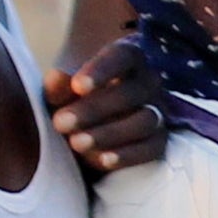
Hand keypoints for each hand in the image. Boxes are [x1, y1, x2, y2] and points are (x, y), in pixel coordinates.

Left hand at [48, 36, 166, 174]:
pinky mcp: (159, 141)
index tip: (77, 86)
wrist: (85, 130)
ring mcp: (158, 112)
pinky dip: (128, 155)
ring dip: (109, 133)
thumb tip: (57, 78)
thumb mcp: (60, 92)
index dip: (102, 70)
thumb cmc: (71, 102)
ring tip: (76, 143)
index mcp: (126, 58)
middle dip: (94, 109)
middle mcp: (148, 82)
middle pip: (130, 93)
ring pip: (144, 120)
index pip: (122, 57)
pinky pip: (152, 148)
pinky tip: (103, 160)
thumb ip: (58, 85)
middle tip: (60, 122)